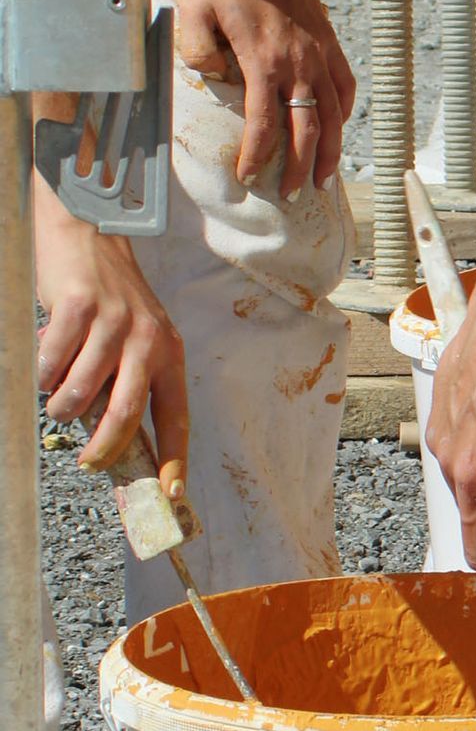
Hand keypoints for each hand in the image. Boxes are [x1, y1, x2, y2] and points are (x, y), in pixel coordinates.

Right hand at [33, 183, 188, 483]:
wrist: (88, 236)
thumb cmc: (110, 300)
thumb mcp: (137, 338)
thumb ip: (129, 382)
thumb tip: (113, 444)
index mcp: (169, 353)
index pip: (176, 417)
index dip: (175, 459)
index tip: (171, 495)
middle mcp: (148, 339)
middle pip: (129, 412)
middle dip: (106, 449)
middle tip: (90, 464)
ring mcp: (114, 322)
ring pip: (84, 392)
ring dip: (65, 409)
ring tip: (58, 407)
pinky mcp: (78, 307)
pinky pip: (54, 362)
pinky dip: (45, 376)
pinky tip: (45, 372)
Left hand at [178, 0, 355, 194]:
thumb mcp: (193, 9)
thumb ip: (196, 48)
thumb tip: (212, 77)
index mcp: (262, 62)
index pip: (263, 124)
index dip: (258, 156)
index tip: (249, 177)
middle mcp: (296, 66)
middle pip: (305, 130)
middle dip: (300, 168)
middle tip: (292, 194)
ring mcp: (317, 56)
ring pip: (332, 116)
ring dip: (331, 152)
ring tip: (325, 180)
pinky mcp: (328, 45)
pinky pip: (345, 87)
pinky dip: (345, 113)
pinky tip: (339, 132)